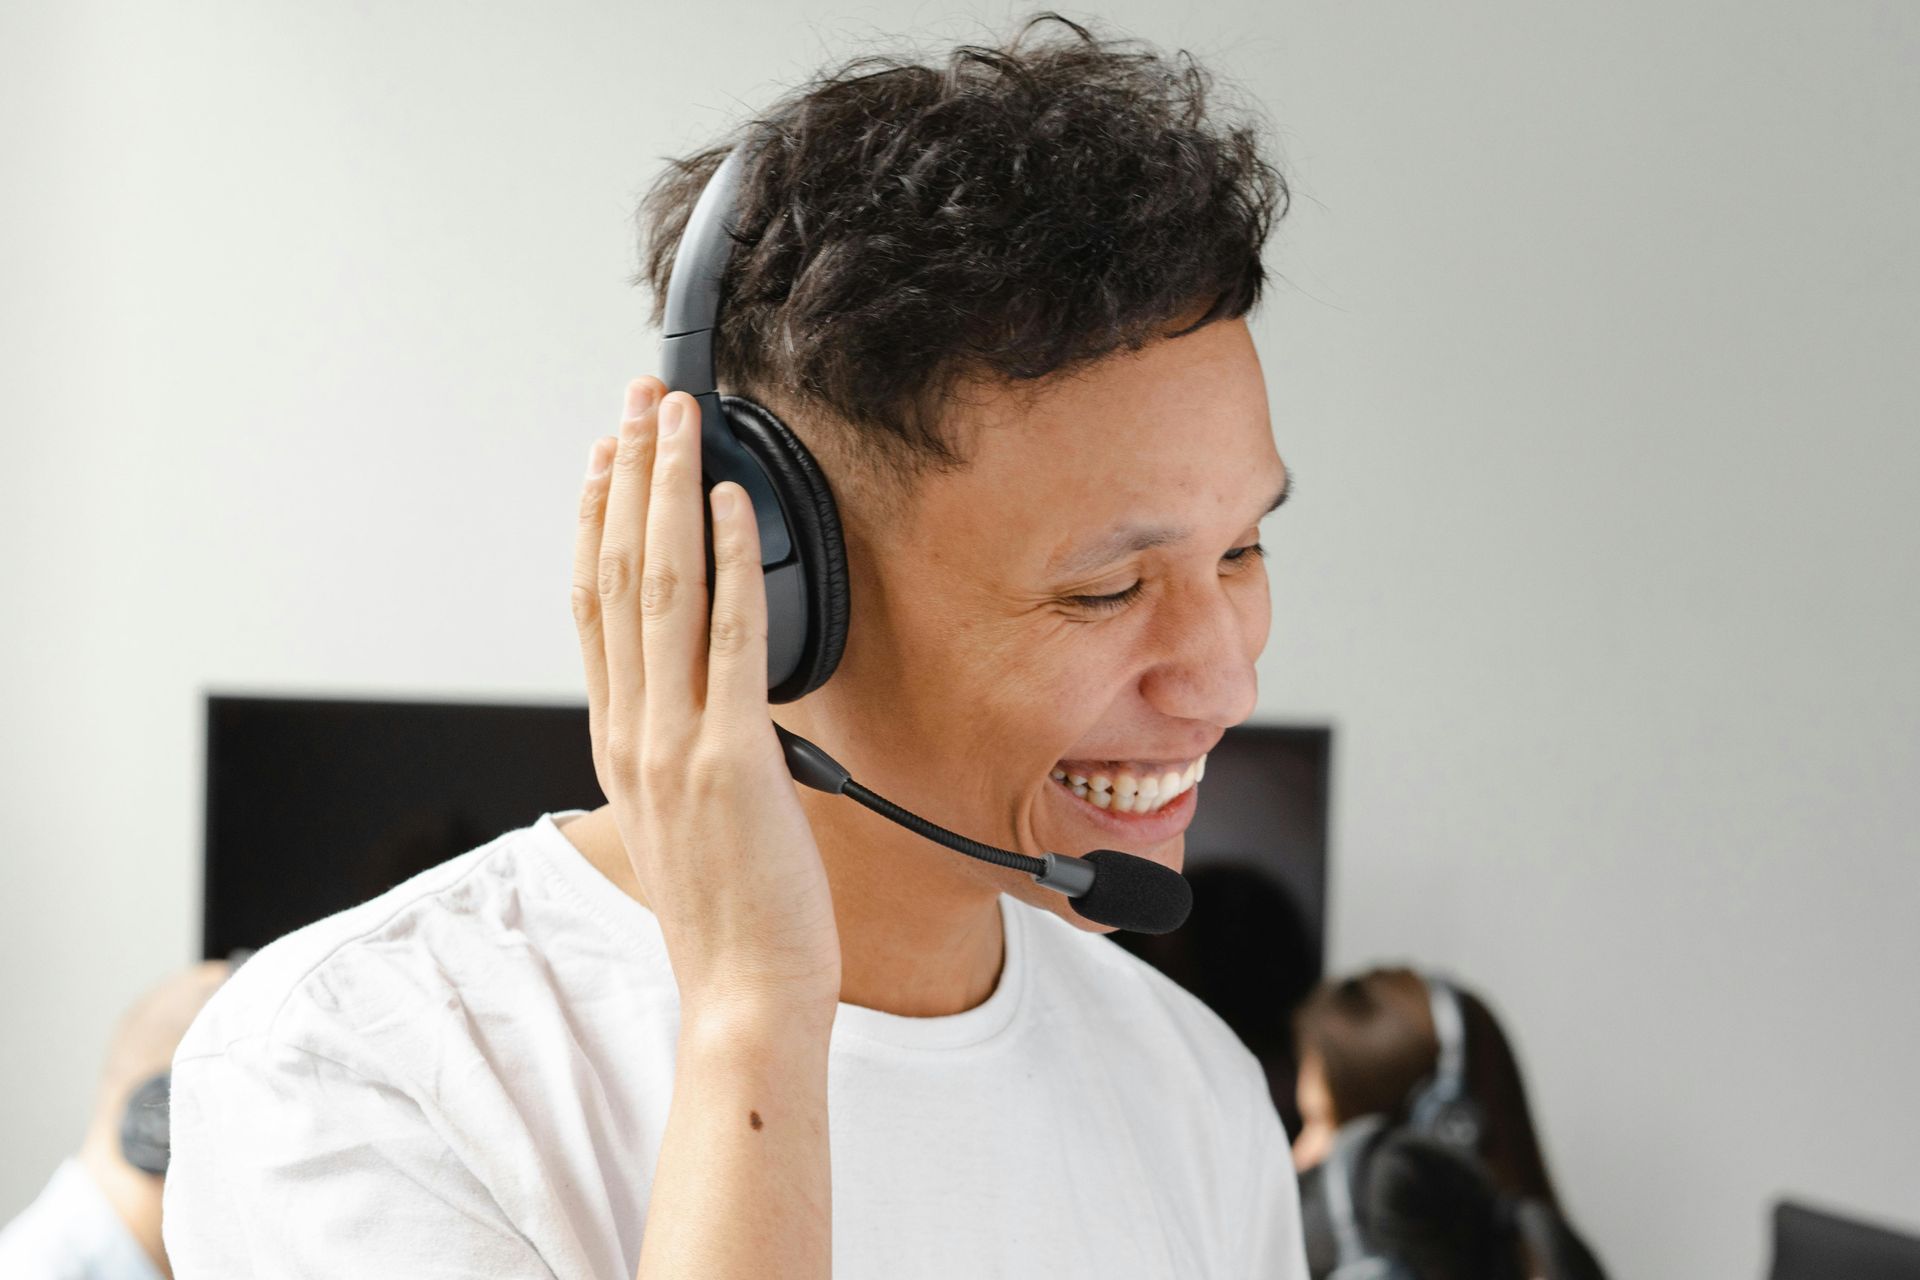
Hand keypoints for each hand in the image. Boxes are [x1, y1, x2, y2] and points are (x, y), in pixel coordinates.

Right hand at [571, 378, 840, 1023]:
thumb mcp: (679, 817)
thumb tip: (704, 702)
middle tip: (640, 401)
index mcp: (618, 742)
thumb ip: (676, 749)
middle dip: (629, 477)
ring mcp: (676, 741)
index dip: (595, 523)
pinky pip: (731, 637)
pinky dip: (730, 561)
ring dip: (669, 493)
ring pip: (661, 589)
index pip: (592, 608)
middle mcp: (633, 731)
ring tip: (678, 420)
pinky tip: (732, 504)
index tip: (605, 460)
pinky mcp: (734, 756)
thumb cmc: (728, 913)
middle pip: (618, 575)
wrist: (745, 992)